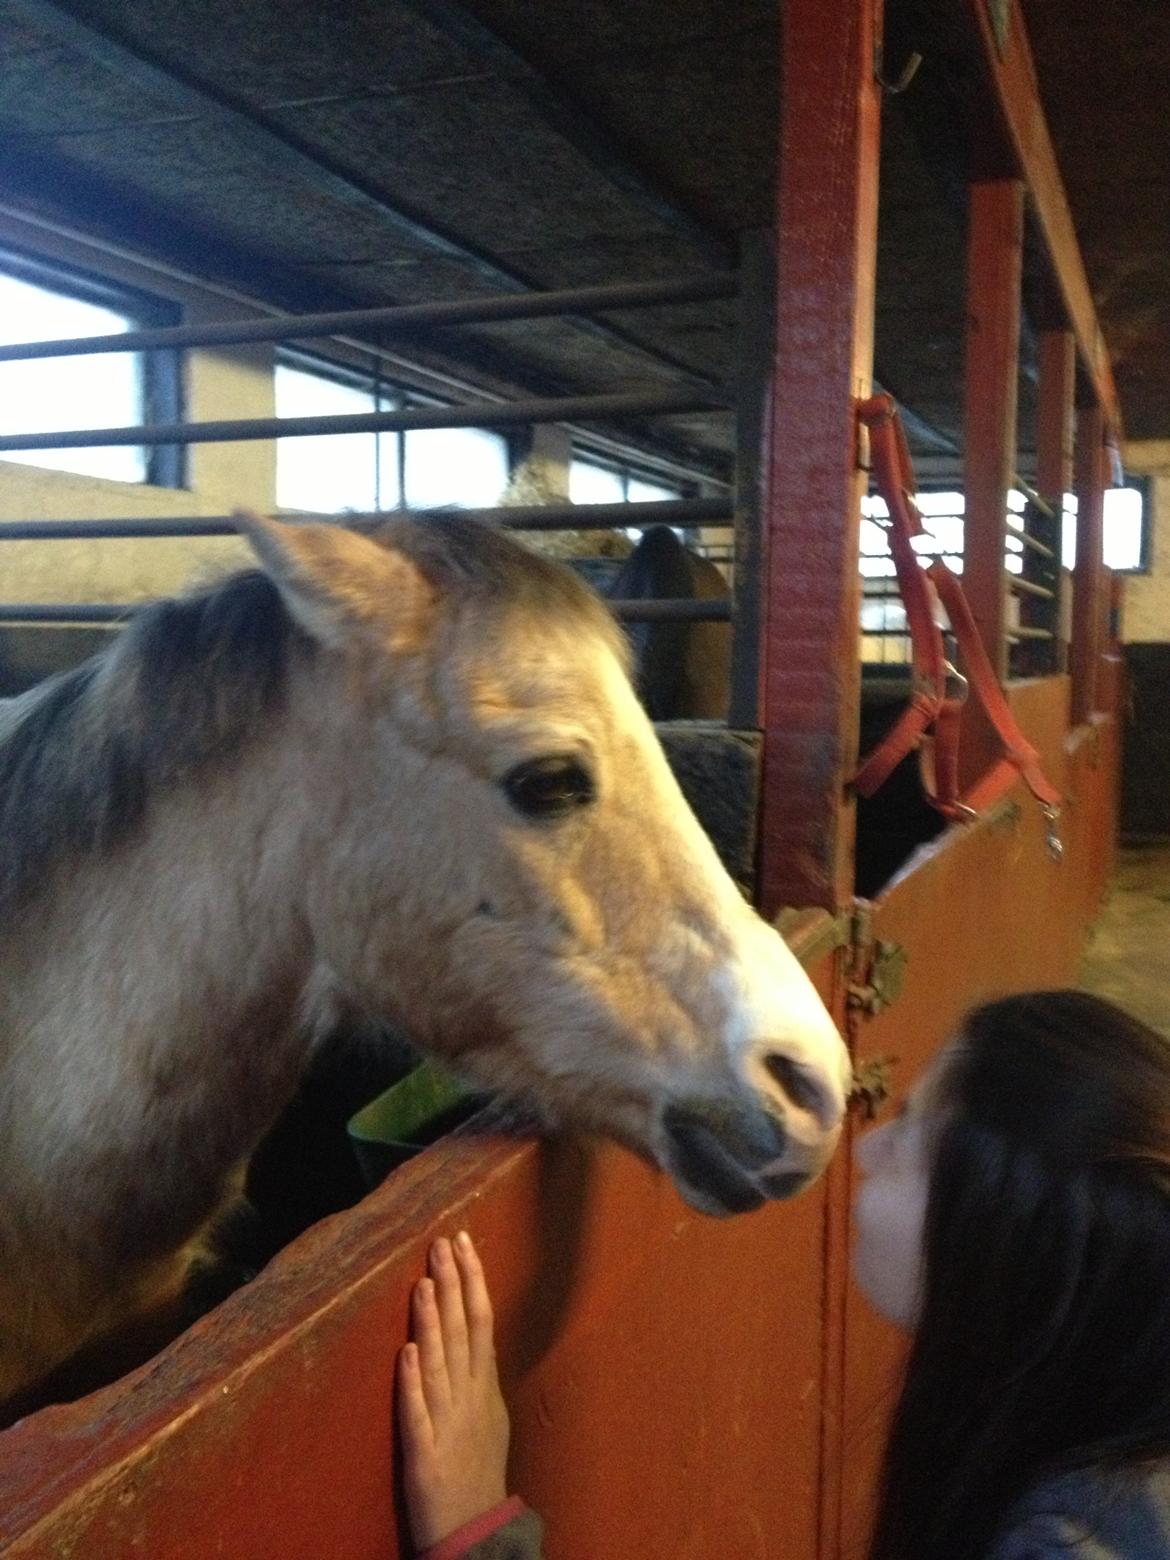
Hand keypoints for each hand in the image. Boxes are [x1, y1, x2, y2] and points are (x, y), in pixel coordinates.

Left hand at [398, 1232, 509, 1551]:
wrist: (477, 1538)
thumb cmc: (480, 1475)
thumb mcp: (491, 1421)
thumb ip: (480, 1380)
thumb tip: (476, 1339)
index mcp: (486, 1390)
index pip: (482, 1322)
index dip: (473, 1280)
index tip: (462, 1241)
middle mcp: (471, 1401)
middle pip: (464, 1333)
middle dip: (454, 1285)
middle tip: (443, 1242)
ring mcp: (448, 1427)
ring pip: (440, 1365)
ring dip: (433, 1323)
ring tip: (425, 1284)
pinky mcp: (424, 1457)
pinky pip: (417, 1415)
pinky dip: (412, 1383)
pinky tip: (406, 1353)